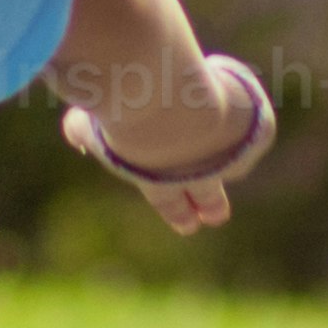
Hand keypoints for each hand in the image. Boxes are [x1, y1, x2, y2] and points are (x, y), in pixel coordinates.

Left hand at [67, 52, 273, 237]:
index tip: (187, 225)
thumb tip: (74, 131)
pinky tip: (242, 104)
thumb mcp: (94, 124)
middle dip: (211, 206)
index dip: (176, 211)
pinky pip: (253, 128)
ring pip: (234, 166)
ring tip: (237, 164)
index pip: (167, 202)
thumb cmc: (126, 116)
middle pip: (208, 198)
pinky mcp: (254, 136)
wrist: (171, 103)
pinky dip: (246, 116)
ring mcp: (228, 159)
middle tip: (216, 217)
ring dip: (233, 164)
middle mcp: (197, 178)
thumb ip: (84, 129)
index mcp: (158, 181)